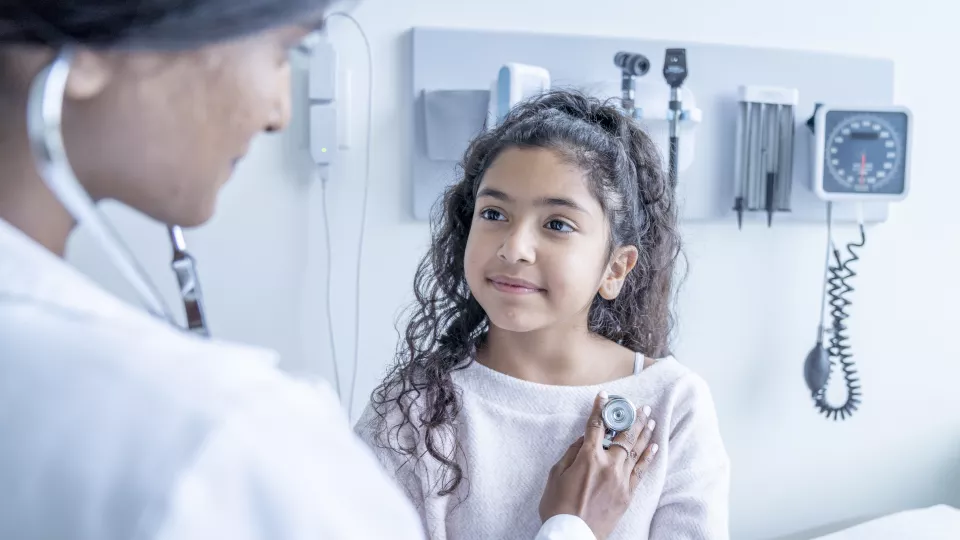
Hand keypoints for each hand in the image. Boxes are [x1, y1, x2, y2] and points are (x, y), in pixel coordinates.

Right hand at [538, 391, 658, 539]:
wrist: (572, 535)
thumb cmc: (558, 507)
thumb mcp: (555, 475)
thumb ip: (570, 454)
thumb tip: (582, 440)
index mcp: (588, 457)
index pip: (596, 426)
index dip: (600, 408)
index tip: (604, 396)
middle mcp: (608, 465)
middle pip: (624, 435)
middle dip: (632, 418)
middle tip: (640, 406)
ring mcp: (621, 480)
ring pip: (636, 450)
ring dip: (644, 433)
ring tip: (650, 420)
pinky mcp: (627, 494)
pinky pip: (641, 471)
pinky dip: (648, 457)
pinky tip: (653, 446)